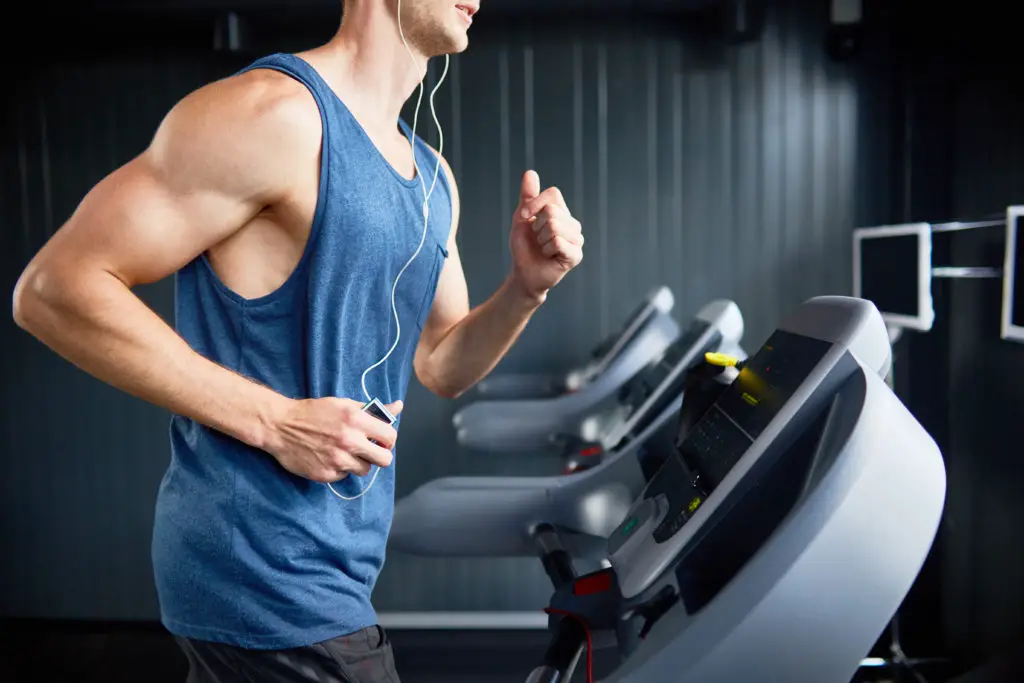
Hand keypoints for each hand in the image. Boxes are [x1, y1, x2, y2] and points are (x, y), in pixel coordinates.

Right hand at [263, 397, 403, 481]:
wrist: (280, 425)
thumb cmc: (314, 412)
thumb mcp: (344, 404)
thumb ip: (372, 410)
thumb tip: (398, 407)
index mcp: (356, 419)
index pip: (390, 437)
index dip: (388, 439)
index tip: (380, 439)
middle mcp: (349, 441)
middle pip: (384, 460)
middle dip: (379, 455)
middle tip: (368, 450)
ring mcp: (337, 460)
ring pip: (365, 470)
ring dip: (358, 463)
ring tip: (344, 452)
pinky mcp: (326, 474)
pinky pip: (344, 476)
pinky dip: (340, 469)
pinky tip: (329, 458)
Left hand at [509, 170, 583, 299]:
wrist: (524, 273)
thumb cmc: (525, 246)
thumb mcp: (522, 218)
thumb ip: (528, 196)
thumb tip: (530, 172)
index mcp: (562, 212)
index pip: (553, 194)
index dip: (534, 204)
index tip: (524, 218)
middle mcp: (573, 224)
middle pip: (552, 211)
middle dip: (536, 226)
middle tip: (537, 239)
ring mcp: (577, 240)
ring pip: (554, 226)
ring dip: (540, 239)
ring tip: (543, 248)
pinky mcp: (575, 255)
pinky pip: (558, 241)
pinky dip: (546, 249)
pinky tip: (548, 256)